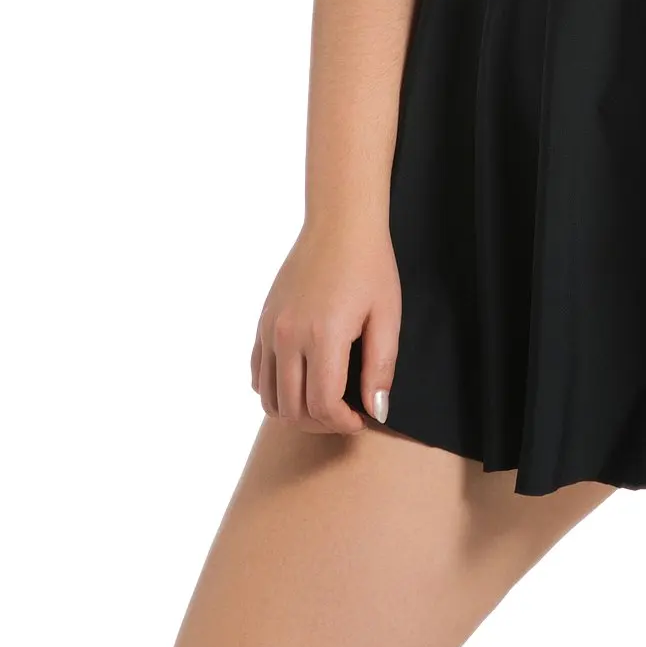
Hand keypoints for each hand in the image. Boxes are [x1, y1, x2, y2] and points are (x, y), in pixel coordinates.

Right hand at [250, 221, 400, 435]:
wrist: (339, 223)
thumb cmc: (370, 267)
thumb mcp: (387, 316)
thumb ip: (381, 368)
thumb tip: (376, 413)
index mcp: (322, 335)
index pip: (323, 406)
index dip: (343, 423)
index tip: (361, 417)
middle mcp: (288, 336)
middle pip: (293, 409)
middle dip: (322, 423)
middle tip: (346, 413)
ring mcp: (269, 329)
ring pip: (269, 398)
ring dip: (296, 412)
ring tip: (324, 403)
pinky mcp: (262, 322)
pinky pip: (257, 374)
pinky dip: (275, 390)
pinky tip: (302, 382)